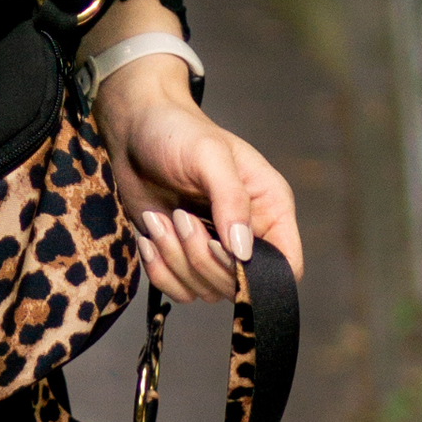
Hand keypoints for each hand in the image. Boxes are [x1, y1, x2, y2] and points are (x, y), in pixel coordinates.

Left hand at [85, 6, 302, 303]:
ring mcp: (214, 251)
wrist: (134, 131)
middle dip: (202, 258)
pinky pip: (178, 290)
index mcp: (270, 210)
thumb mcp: (209, 156)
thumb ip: (231, 200)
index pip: (287, 267)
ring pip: (205, 290)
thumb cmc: (178, 133)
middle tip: (179, 215)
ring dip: (175, 260)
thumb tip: (242, 253)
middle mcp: (248, 236)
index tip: (221, 246)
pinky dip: (159, 270)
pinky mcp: (181, 259)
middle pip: (239, 286)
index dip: (259, 274)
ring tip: (161, 219)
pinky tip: (150, 236)